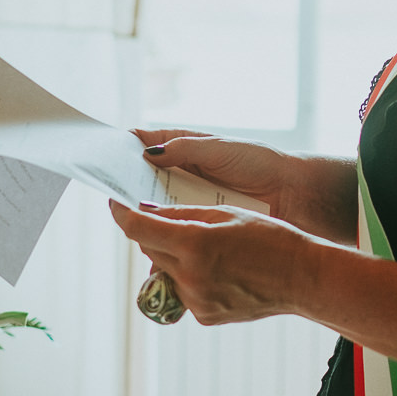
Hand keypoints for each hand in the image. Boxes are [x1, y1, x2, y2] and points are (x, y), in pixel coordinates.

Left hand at [110, 198, 328, 324]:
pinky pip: (183, 291)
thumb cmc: (270, 238)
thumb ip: (183, 215)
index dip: (121, 213)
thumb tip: (148, 213)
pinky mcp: (203, 315)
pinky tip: (221, 271)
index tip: (115, 204)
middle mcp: (189, 276)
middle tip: (168, 220)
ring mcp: (195, 300)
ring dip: (174, 256)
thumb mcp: (226, 214)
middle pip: (149, 249)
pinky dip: (191, 277)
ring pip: (165, 271)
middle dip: (153, 232)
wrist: (301, 278)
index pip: (139, 228)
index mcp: (194, 244)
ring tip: (209, 249)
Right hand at [134, 129, 355, 242]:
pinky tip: (154, 250)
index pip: (147, 146)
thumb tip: (148, 152)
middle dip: (130, 190)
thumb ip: (185, 148)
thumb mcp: (220, 149)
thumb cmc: (260, 164)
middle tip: (114, 198)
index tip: (102, 155)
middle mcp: (185, 175)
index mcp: (187, 149)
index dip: (125, 150)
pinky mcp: (202, 225)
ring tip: (131, 223)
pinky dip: (165, 240)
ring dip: (145, 218)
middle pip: (145, 183)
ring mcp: (192, 201)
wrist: (294, 195)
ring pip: (157, 210)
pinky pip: (176, 232)